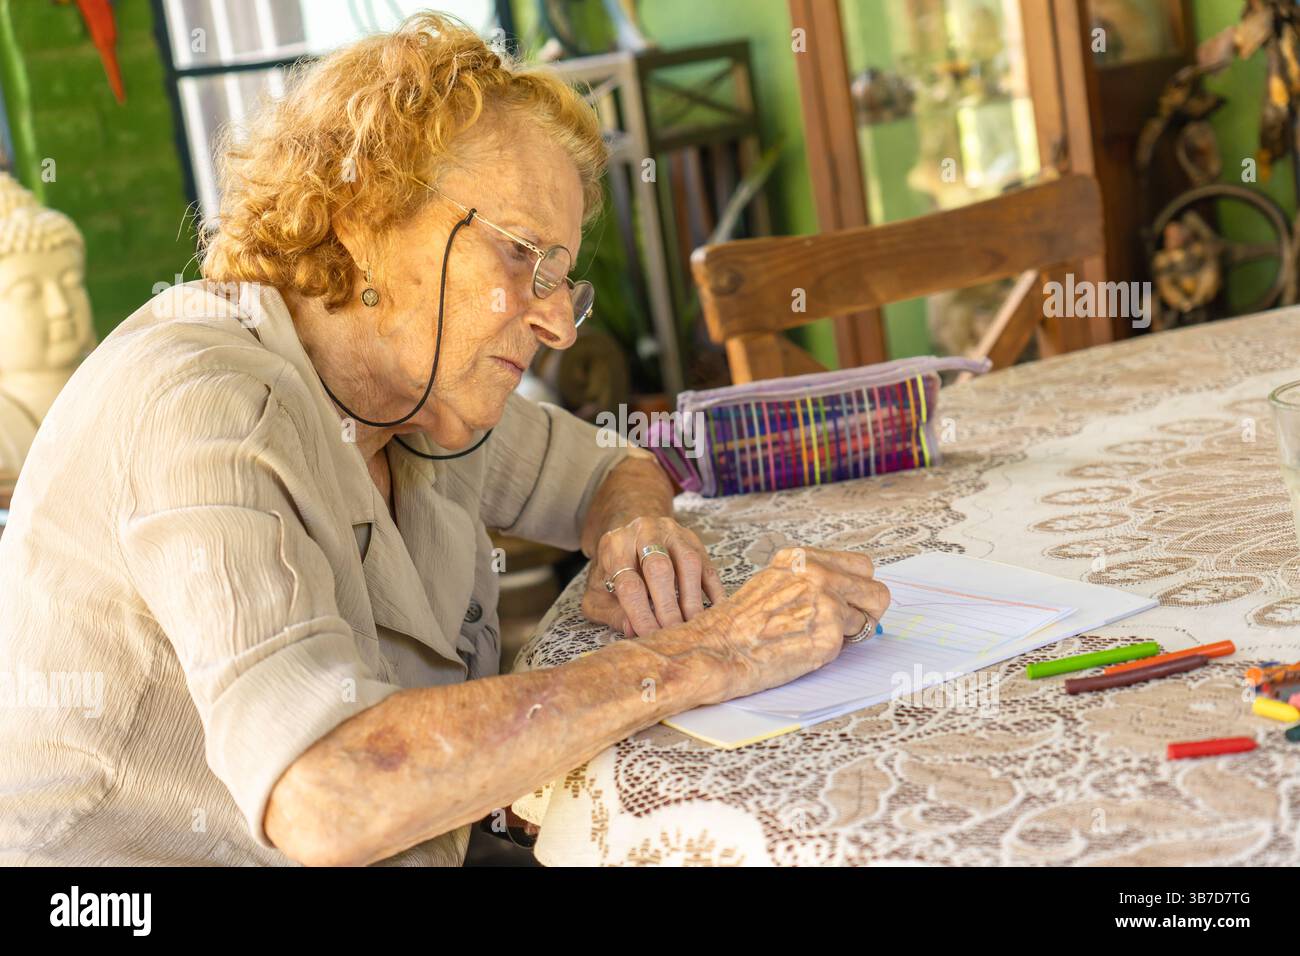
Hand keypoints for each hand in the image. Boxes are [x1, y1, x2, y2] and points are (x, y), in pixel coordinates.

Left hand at [581, 515, 725, 635]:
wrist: (629, 535)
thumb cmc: (612, 571)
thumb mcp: (598, 592)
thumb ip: (611, 612)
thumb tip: (632, 630)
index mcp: (614, 545)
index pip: (629, 582)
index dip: (640, 613)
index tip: (650, 636)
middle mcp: (643, 531)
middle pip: (658, 567)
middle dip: (668, 605)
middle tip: (674, 631)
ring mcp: (671, 532)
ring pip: (687, 562)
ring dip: (692, 597)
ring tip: (693, 624)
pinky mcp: (693, 540)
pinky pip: (707, 564)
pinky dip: (713, 589)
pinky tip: (713, 611)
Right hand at [693, 547, 890, 703]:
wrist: (718, 648)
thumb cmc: (738, 624)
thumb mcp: (773, 582)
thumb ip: (809, 581)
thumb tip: (844, 592)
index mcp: (803, 558)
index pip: (860, 566)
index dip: (857, 588)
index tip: (849, 601)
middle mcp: (819, 574)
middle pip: (876, 590)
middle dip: (867, 610)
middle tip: (848, 625)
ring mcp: (827, 602)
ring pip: (869, 618)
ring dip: (851, 631)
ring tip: (817, 637)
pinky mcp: (829, 634)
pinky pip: (850, 645)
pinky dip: (833, 650)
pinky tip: (804, 649)